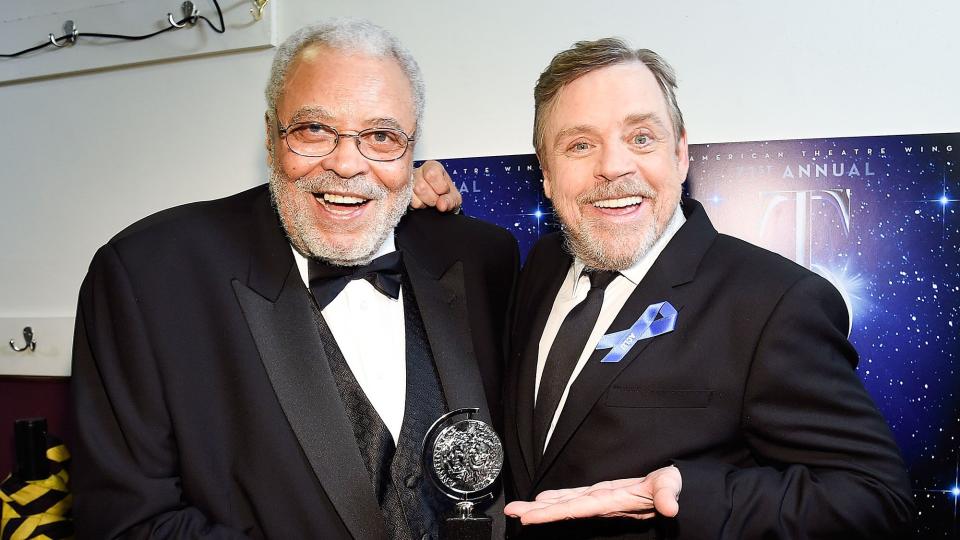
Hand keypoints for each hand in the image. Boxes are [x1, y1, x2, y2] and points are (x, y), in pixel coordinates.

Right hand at [412, 160, 460, 212]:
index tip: (444, 191)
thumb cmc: (445, 196)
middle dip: (433, 198)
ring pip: (413, 195)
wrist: (439, 203)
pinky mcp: (404, 193)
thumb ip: (451, 200)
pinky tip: (422, 202)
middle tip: (437, 198)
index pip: (432, 174)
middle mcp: (418, 172)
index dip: (440, 187)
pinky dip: (418, 206)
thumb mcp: (454, 197)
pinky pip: (409, 203)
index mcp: (433, 167)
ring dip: (425, 203)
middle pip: (421, 187)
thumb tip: (442, 205)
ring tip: (430, 201)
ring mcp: (408, 182)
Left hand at [504, 466, 681, 524]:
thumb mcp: (671, 487)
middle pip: (564, 509)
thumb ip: (668, 495)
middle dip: (538, 512)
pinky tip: (544, 499)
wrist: (677, 487)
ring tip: (521, 510)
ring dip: (542, 506)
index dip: (552, 514)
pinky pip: (575, 496)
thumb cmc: (673, 486)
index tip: (530, 517)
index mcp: (612, 501)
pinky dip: (558, 497)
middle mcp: (601, 502)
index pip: (576, 509)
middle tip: (512, 513)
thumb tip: (670, 507)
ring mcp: (600, 498)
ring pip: (566, 503)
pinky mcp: (602, 493)